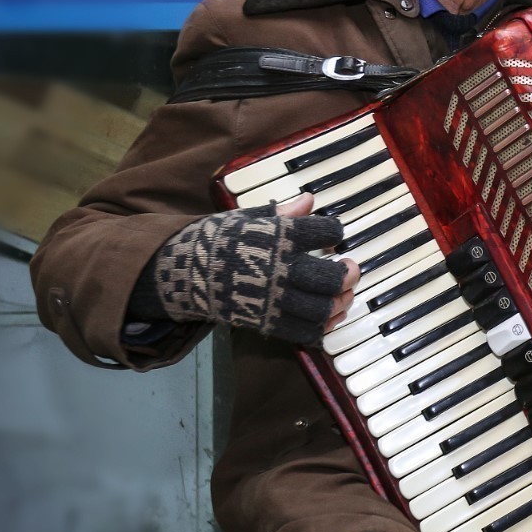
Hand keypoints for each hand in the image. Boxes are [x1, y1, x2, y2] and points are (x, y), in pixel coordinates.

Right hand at [150, 193, 359, 343]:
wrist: (181, 273)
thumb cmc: (215, 241)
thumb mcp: (245, 218)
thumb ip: (281, 213)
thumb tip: (309, 199)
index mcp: (278, 238)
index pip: (325, 231)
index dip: (334, 231)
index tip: (332, 234)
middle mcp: (280, 270)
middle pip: (331, 278)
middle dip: (348, 274)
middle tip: (350, 269)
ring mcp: (274, 300)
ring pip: (322, 309)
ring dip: (340, 303)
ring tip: (343, 295)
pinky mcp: (267, 323)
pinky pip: (305, 332)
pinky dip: (322, 328)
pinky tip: (329, 317)